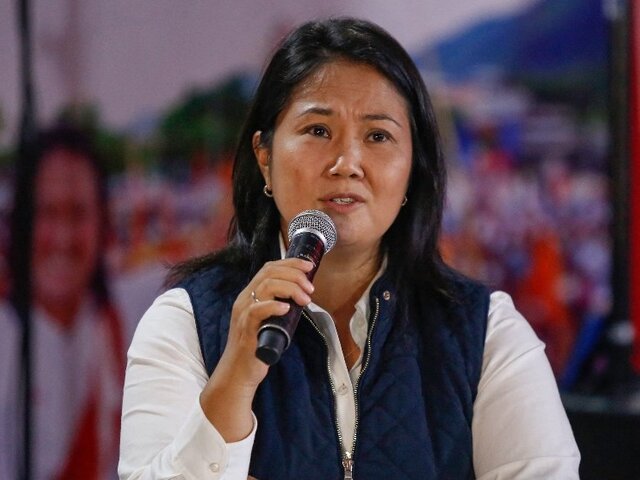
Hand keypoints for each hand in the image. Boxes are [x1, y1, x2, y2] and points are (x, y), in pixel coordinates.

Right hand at [200, 258, 313, 440]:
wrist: (238, 373)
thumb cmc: (257, 347)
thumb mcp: (270, 320)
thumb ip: (281, 306)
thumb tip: (304, 296)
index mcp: (251, 295)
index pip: (269, 267)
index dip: (291, 263)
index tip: (309, 266)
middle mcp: (245, 299)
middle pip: (269, 272)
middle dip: (294, 274)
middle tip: (310, 288)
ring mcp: (243, 313)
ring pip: (265, 286)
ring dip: (290, 288)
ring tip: (304, 299)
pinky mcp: (245, 330)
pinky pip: (256, 311)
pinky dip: (273, 306)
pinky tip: (287, 308)